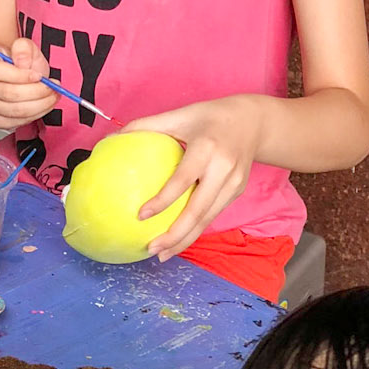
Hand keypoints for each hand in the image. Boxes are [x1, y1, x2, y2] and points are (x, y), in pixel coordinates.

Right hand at [0, 37, 55, 131]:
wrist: (10, 73)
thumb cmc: (17, 61)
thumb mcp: (24, 46)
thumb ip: (24, 48)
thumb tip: (22, 61)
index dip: (20, 75)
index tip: (38, 75)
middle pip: (6, 93)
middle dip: (35, 92)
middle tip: (52, 87)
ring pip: (14, 110)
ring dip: (39, 105)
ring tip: (52, 95)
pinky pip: (16, 122)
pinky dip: (35, 115)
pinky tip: (43, 105)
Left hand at [123, 94, 266, 257]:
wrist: (254, 121)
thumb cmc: (211, 116)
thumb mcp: (181, 114)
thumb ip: (148, 125)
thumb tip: (114, 135)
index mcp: (207, 149)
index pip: (183, 180)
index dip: (163, 201)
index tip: (141, 216)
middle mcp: (223, 169)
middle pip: (198, 211)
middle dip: (175, 235)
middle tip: (151, 249)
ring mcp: (233, 184)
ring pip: (207, 220)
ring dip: (184, 240)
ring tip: (162, 254)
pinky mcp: (237, 192)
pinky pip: (213, 215)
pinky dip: (195, 230)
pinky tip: (177, 240)